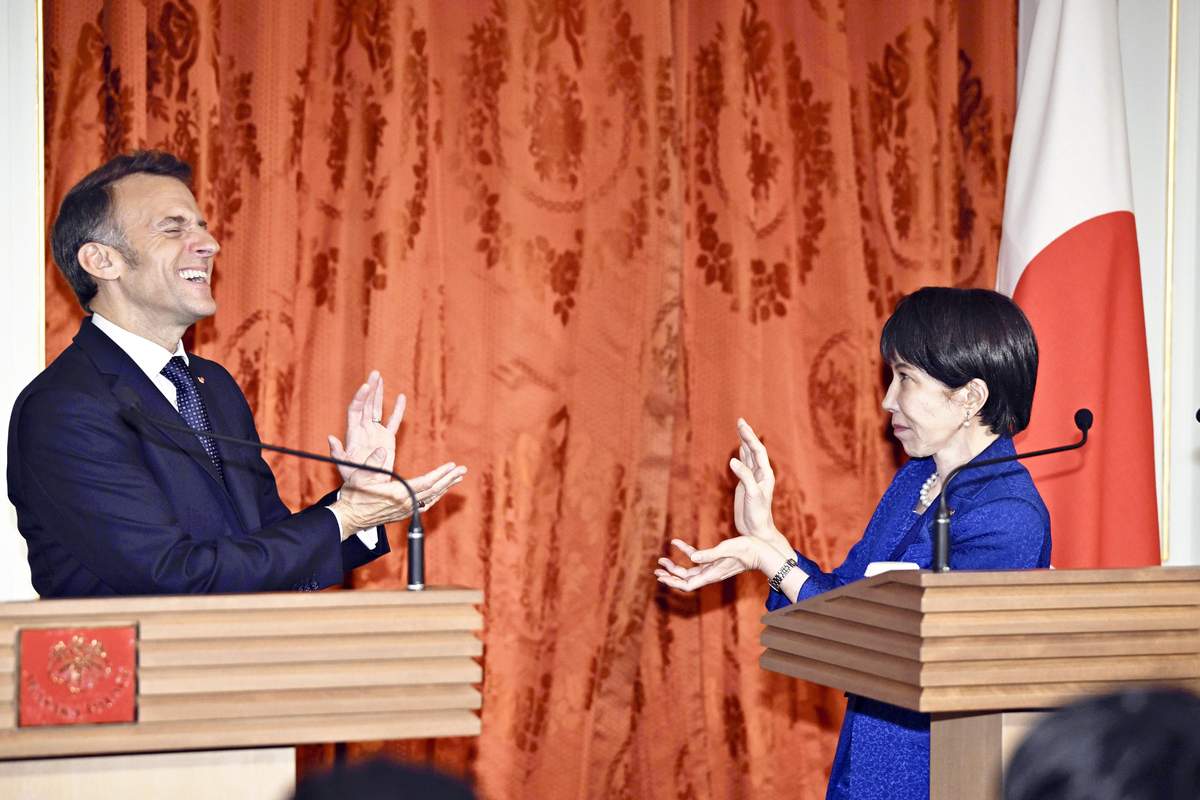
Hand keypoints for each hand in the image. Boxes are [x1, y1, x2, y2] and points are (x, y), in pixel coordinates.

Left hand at [328, 371, 404, 481]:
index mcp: (353, 434)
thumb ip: (337, 453)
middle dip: (370, 389)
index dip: (360, 398)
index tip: (366, 386)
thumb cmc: (354, 479)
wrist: (367, 488)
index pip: (356, 410)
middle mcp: (363, 430)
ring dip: (379, 394)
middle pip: (366, 404)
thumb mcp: (341, 466)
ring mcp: (375, 433)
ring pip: (377, 409)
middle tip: (375, 373)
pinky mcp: (387, 439)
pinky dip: (397, 410)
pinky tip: (401, 397)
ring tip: (380, 377)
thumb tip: (332, 438)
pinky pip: (393, 422)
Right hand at [330, 453, 467, 537]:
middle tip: (463, 471)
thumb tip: (382, 449)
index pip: (426, 483)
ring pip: (431, 498)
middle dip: (449, 480)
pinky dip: (435, 496)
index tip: (453, 466)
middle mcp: (405, 504)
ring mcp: (405, 510)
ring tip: (456, 478)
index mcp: (398, 494)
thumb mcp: (360, 475)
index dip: (441, 474)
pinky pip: (425, 504)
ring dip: (445, 487)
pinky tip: (439, 491)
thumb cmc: (353, 495)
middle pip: (433, 491)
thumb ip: (374, 462)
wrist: (348, 517)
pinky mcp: (403, 513)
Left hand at [654, 536, 785, 592]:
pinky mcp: (716, 560)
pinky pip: (697, 558)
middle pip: (685, 579)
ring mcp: (713, 568)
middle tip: (657, 568)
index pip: (687, 584)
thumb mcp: (728, 549)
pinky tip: (677, 543)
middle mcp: (710, 574)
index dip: (672, 581)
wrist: (764, 551)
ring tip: (662, 560)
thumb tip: (692, 558)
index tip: (660, 576)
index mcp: (712, 574)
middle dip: (670, 575)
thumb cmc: (749, 550)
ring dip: (675, 567)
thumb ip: (710, 555)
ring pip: (689, 571)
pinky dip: (686, 552)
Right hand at [730, 419, 790, 557]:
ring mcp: (753, 478)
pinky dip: (741, 454)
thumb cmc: (757, 515)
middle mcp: (761, 474)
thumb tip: (733, 459)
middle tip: (739, 420)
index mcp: (765, 474)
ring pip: (749, 455)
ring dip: (744, 442)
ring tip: (739, 428)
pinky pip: (744, 465)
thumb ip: (745, 476)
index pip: (757, 451)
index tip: (741, 425)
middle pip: (754, 449)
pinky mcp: (746, 484)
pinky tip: (738, 448)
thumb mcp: (752, 494)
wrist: (757, 531)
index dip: (749, 437)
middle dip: (747, 435)